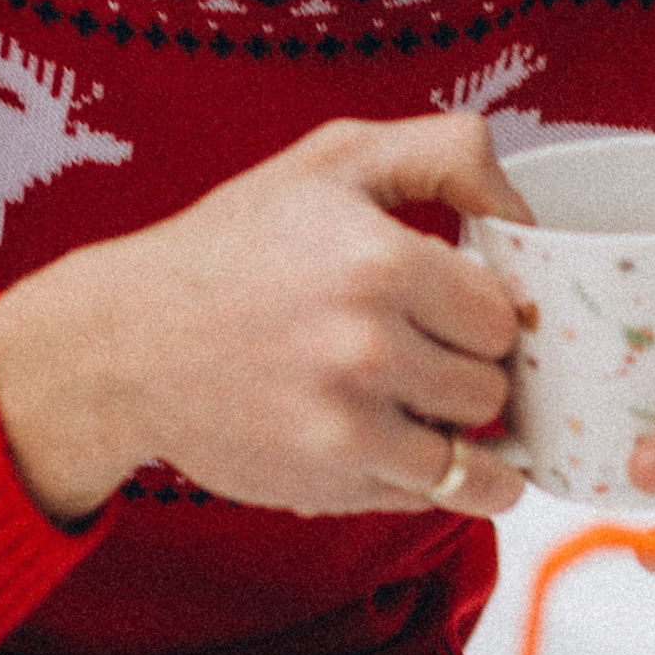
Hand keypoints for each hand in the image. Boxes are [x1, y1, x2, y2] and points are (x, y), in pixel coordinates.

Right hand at [0, 113, 534, 525]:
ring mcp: (348, 426)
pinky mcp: (327, 484)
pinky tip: (402, 447)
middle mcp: (369, 347)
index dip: (482, 313)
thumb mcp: (334, 159)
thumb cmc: (232, 245)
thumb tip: (529, 212)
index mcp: (382, 260)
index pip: (504, 315)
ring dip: (458, 436)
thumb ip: (447, 155)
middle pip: (492, 386)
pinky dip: (429, 482)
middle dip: (468, 372)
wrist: (124, 340)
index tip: (451, 309)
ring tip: (422, 407)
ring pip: (474, 455)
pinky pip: (429, 499)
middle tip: (425, 354)